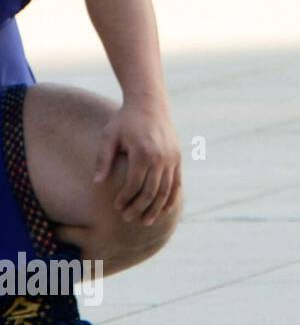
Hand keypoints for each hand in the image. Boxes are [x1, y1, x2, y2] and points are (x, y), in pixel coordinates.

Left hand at [95, 103, 181, 225]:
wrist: (150, 104)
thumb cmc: (125, 120)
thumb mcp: (109, 137)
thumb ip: (103, 160)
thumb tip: (96, 183)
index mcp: (143, 153)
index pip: (134, 185)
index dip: (125, 199)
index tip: (116, 207)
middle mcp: (160, 158)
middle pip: (151, 191)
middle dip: (139, 208)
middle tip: (128, 219)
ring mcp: (172, 158)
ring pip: (166, 190)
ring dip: (156, 208)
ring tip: (146, 220)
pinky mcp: (178, 158)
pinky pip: (177, 183)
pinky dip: (172, 198)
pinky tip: (165, 209)